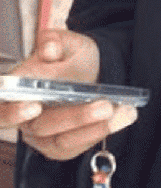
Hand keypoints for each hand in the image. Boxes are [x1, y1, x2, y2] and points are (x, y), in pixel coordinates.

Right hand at [0, 28, 137, 161]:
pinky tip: (121, 117)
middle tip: (104, 106)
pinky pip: (76, 146)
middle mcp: (25, 117)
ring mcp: (42, 135)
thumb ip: (54, 40)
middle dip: (74, 118)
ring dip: (95, 125)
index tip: (33, 104)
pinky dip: (99, 132)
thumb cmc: (71, 58)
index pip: (3, 108)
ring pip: (62, 140)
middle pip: (40, 127)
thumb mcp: (67, 42)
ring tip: (122, 108)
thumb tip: (48, 48)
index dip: (12, 111)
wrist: (91, 72)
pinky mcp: (59, 146)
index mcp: (16, 90)